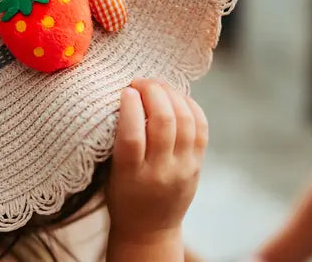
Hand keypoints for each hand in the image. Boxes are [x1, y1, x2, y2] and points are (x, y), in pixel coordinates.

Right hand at [107, 78, 207, 249]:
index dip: (130, 108)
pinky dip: (190, 105)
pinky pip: (201, 126)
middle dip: (152, 92)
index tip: (124, 90)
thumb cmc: (122, 197)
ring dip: (171, 93)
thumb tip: (126, 95)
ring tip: (157, 85)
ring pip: (185, 120)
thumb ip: (118, 141)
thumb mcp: (110, 173)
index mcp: (131, 176)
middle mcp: (160, 172)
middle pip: (163, 122)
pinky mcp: (198, 164)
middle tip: (140, 82)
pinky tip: (176, 96)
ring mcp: (183, 168)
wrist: (149, 229)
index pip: (132, 137)